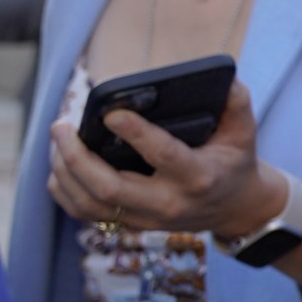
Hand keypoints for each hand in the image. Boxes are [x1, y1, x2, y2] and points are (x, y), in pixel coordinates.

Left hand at [49, 80, 283, 236]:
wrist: (235, 208)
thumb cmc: (234, 161)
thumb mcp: (243, 131)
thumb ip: (236, 103)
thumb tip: (224, 77)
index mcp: (199, 176)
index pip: (162, 155)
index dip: (135, 134)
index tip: (110, 112)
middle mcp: (169, 202)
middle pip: (109, 188)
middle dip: (77, 157)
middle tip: (60, 126)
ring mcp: (147, 218)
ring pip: (90, 203)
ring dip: (64, 172)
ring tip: (58, 140)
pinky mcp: (131, 224)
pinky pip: (85, 213)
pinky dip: (64, 190)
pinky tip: (60, 166)